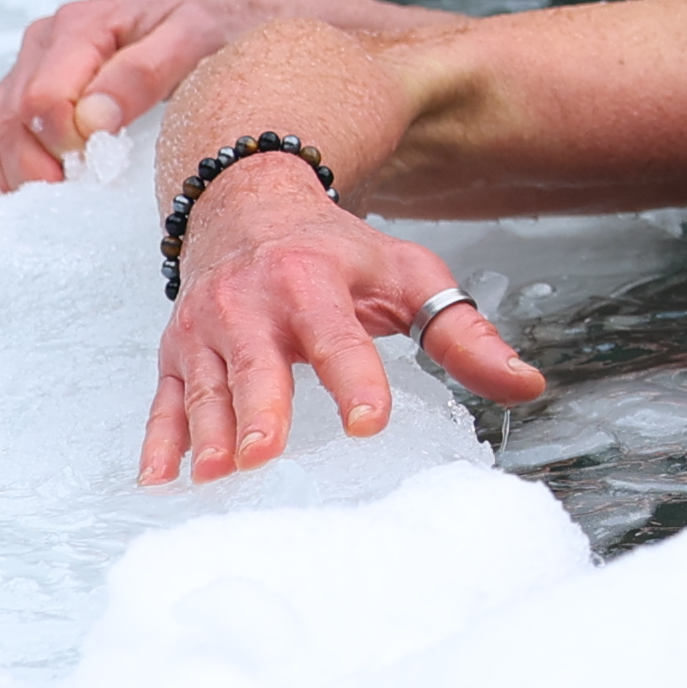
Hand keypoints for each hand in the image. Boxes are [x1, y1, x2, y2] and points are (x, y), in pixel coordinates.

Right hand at [0, 0, 312, 197]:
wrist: (231, 20)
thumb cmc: (220, 30)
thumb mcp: (198, 40)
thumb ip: (145, 73)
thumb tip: (91, 118)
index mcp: (82, 25)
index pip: (44, 98)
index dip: (61, 139)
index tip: (93, 161)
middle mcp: (47, 41)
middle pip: (10, 117)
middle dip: (29, 164)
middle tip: (61, 195)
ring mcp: (33, 65)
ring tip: (28, 202)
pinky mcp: (30, 87)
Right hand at [144, 166, 550, 485]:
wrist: (248, 206)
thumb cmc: (338, 252)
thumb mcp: (407, 276)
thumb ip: (463, 333)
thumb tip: (526, 385)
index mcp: (312, 280)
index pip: (337, 336)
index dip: (354, 379)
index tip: (370, 421)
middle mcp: (250, 302)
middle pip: (258, 365)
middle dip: (260, 410)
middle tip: (266, 455)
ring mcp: (206, 329)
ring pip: (206, 387)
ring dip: (208, 434)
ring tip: (217, 477)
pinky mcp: (176, 353)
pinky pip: (165, 401)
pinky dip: (160, 441)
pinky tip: (160, 481)